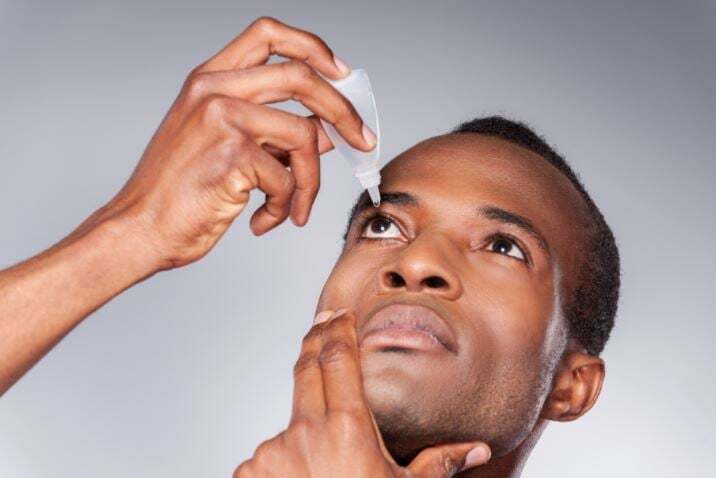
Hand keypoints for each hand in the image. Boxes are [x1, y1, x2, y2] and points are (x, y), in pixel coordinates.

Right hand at [96, 17, 375, 268]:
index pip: (268, 34)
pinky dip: (286, 207)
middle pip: (302, 77)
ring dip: (310, 182)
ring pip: (303, 136)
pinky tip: (263, 221)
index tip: (340, 72)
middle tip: (362, 140)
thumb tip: (328, 131)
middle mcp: (213, 89)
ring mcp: (221, 117)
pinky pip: (287, 179)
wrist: (140, 229)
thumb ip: (273, 132)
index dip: (313, 47)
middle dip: (343, 111)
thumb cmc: (179, 192)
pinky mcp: (231, 154)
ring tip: (294, 209)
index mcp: (208, 79)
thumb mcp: (226, 148)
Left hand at [233, 310, 490, 477]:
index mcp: (348, 428)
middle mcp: (307, 431)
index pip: (338, 359)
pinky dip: (286, 458)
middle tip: (323, 321)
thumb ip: (439, 463)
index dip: (338, 330)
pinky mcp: (251, 470)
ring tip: (327, 464)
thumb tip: (478, 449)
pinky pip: (270, 453)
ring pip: (293, 420)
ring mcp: (274, 451)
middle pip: (307, 367)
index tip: (341, 314)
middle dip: (315, 339)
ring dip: (307, 426)